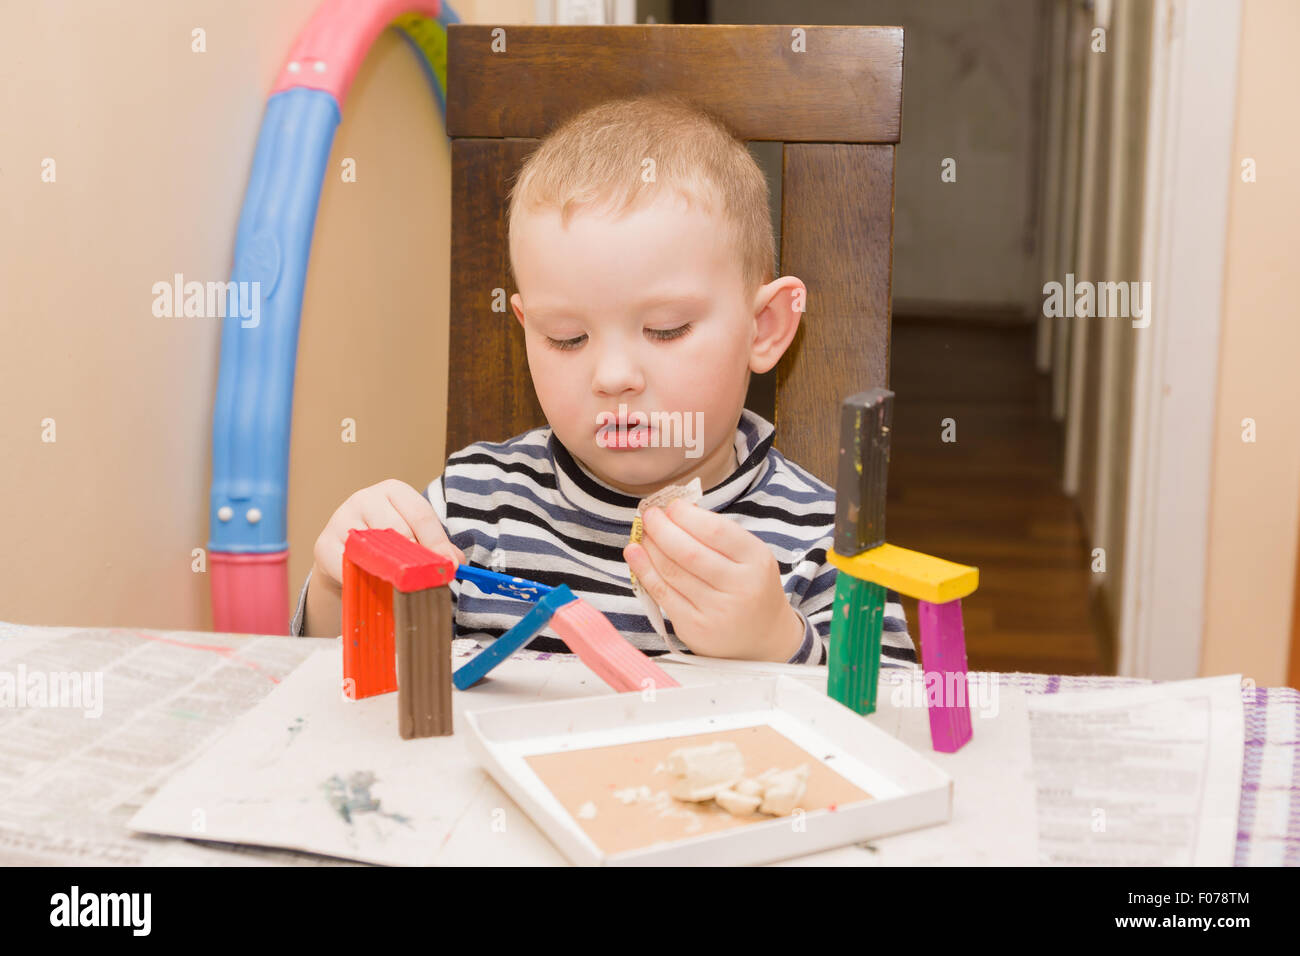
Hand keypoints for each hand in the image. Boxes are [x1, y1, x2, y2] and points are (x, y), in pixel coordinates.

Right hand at [311, 478, 463, 592]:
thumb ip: (435, 547)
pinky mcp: (323, 543)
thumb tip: (455, 561)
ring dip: (390, 568)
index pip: (420, 514)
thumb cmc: (385, 543)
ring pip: (373, 546)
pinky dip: (363, 578)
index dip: (436, 542)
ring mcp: (341, 518)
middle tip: (426, 578)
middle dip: (415, 557)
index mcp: (393, 490)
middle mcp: (365, 498)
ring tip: (402, 583)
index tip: (449, 566)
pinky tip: (373, 584)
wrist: (344, 556)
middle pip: (397, 529)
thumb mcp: (413, 537)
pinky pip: (347, 565)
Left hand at [623, 499, 805, 660]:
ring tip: (643, 533)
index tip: (671, 506)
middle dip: (661, 528)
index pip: (715, 531)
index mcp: (756, 560)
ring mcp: (716, 610)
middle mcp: (739, 586)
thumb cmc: (749, 587)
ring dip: (650, 546)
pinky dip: (644, 570)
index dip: (686, 515)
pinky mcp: (694, 628)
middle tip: (649, 515)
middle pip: (688, 551)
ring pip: (672, 571)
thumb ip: (717, 534)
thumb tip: (673, 511)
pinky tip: (634, 553)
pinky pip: (662, 593)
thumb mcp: (748, 556)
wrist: (762, 638)